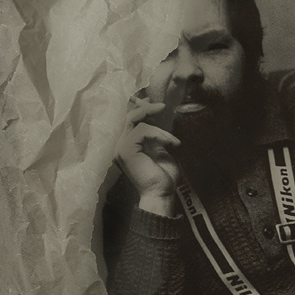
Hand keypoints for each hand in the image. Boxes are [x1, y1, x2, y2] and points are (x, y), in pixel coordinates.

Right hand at [114, 97, 181, 215]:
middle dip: (146, 108)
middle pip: (130, 117)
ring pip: (136, 121)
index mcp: (127, 145)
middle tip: (162, 107)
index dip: (139, 107)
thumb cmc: (163, 176)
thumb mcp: (160, 149)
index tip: (151, 100)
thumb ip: (154, 134)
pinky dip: (159, 134)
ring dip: (159, 129)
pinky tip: (171, 144)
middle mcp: (120, 145)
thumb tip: (154, 117)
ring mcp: (121, 148)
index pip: (130, 121)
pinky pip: (142, 131)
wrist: (160, 193)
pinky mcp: (126, 150)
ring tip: (174, 141)